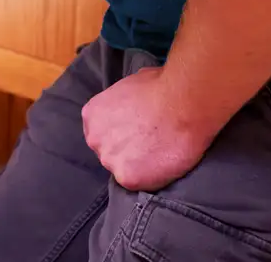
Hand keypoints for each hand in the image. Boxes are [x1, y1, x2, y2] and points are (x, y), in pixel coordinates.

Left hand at [81, 66, 215, 191]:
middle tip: (150, 146)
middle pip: (109, 153)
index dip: (120, 137)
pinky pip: (138, 183)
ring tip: (159, 155)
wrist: (179, 103)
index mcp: (91, 115)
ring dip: (138, 166)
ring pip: (122, 170)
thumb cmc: (159, 88)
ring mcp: (108, 159)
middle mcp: (94, 138)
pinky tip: (163, 164)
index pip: (102, 134)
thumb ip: (120, 103)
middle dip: (126, 152)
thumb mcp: (127, 87)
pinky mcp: (127, 177)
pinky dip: (151, 178)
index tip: (137, 136)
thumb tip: (130, 105)